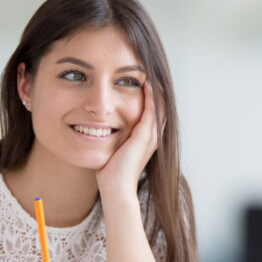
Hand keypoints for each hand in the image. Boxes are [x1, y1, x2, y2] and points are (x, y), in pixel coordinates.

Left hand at [96, 81, 161, 196]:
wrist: (116, 190)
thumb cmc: (111, 174)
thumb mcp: (114, 151)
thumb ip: (113, 139)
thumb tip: (99, 131)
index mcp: (147, 140)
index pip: (155, 113)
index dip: (152, 97)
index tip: (144, 81)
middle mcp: (154, 137)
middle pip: (161, 107)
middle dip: (157, 89)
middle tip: (150, 71)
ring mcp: (152, 136)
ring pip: (160, 106)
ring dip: (156, 89)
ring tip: (150, 72)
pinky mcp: (145, 136)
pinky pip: (152, 110)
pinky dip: (151, 95)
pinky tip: (146, 82)